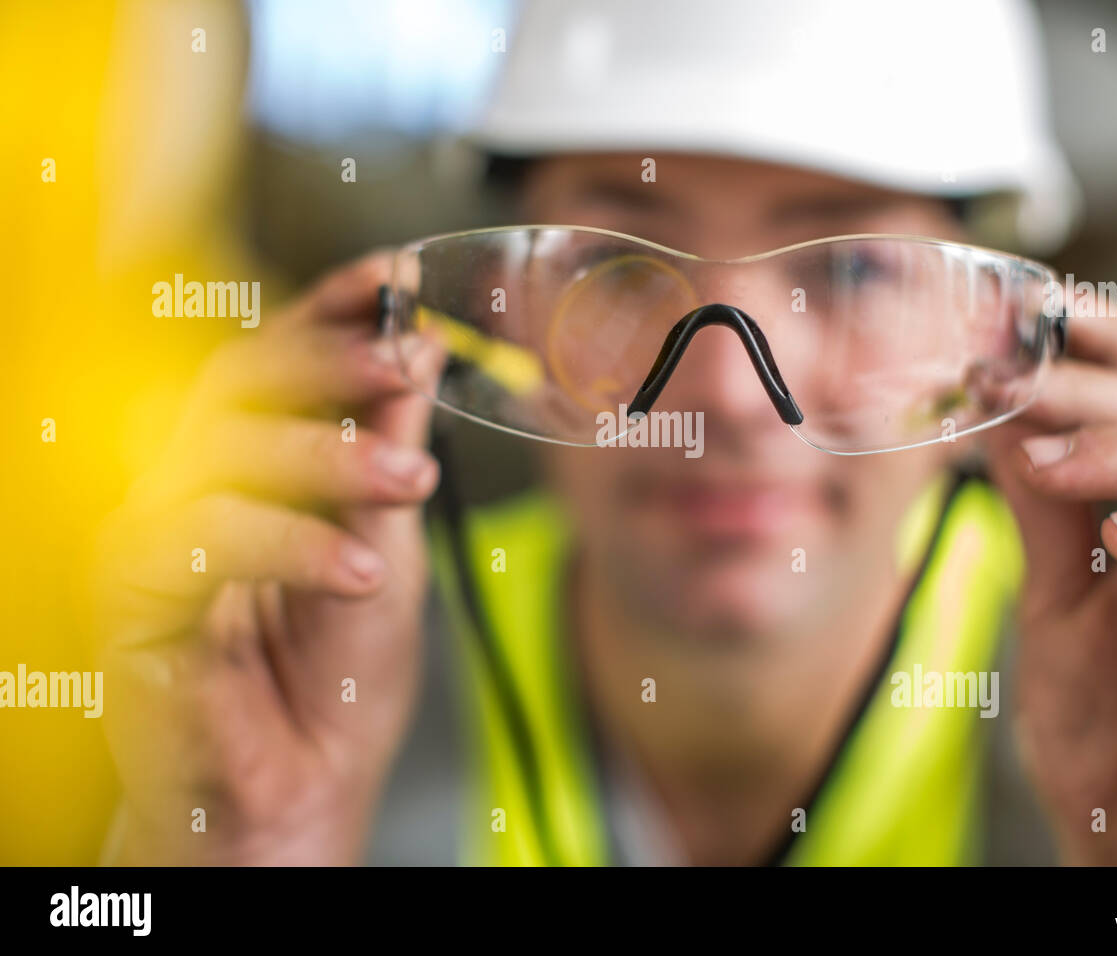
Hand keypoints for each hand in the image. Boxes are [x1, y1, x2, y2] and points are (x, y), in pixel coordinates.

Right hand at [94, 253, 442, 864]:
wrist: (303, 792)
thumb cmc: (341, 677)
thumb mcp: (391, 547)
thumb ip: (391, 447)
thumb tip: (420, 346)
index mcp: (252, 466)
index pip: (279, 360)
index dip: (329, 307)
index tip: (395, 272)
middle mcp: (191, 484)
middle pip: (239, 383)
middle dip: (330, 362)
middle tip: (409, 358)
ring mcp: (154, 536)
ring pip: (221, 453)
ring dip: (327, 457)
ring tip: (412, 478)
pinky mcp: (132, 600)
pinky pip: (199, 543)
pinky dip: (287, 545)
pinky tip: (355, 565)